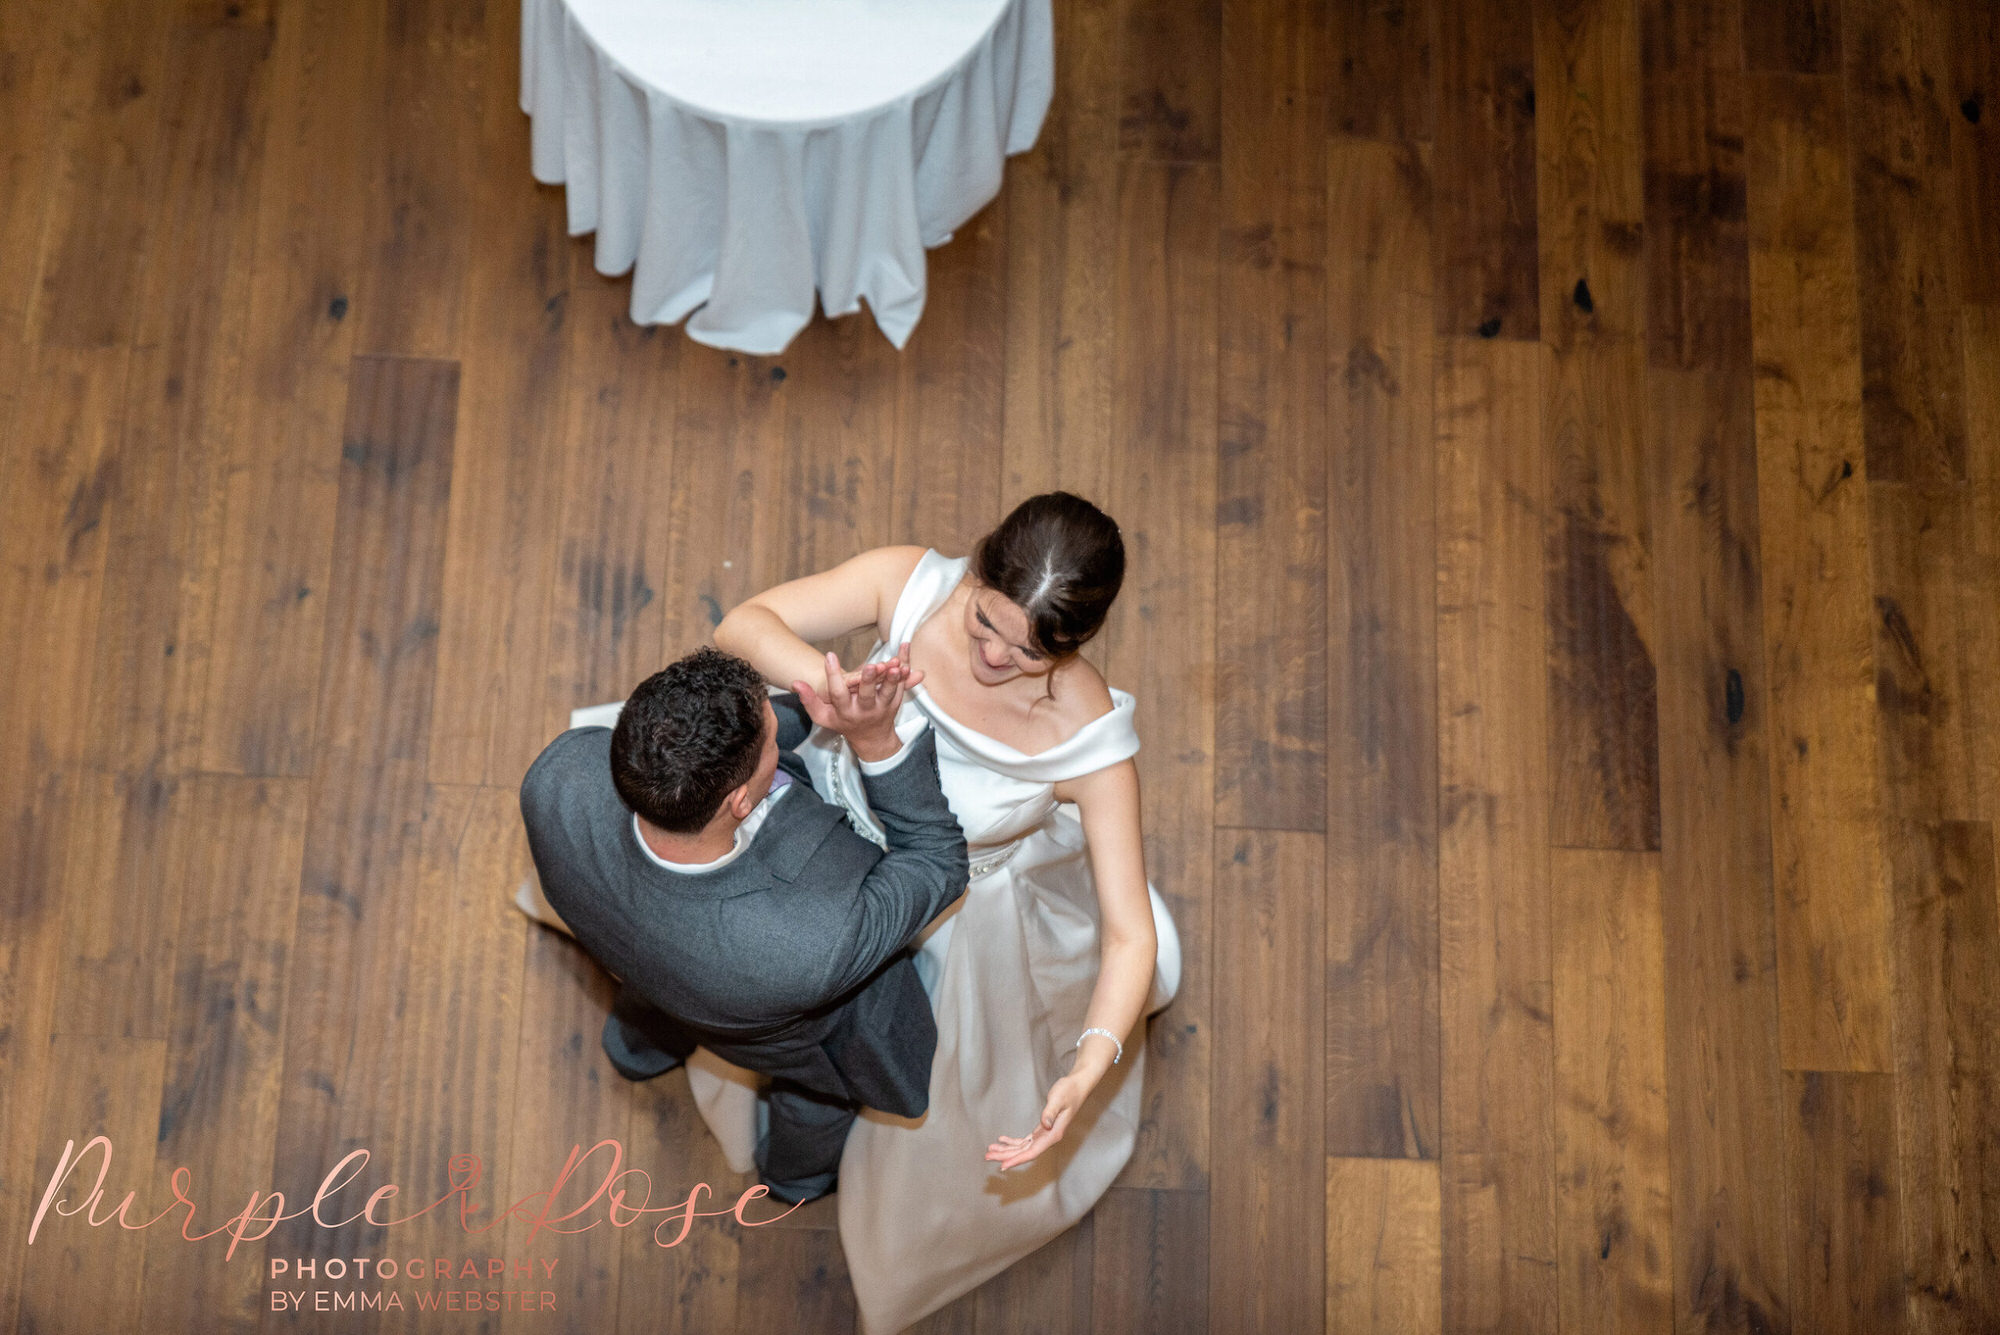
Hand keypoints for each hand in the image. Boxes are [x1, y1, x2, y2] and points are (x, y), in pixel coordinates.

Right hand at [791, 643, 921, 761]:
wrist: (871, 739)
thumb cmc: (844, 723)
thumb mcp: (823, 717)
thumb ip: (810, 700)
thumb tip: (795, 683)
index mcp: (845, 712)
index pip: (838, 695)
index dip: (833, 676)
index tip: (830, 656)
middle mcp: (864, 711)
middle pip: (867, 696)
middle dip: (869, 680)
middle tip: (871, 666)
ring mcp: (882, 708)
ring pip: (889, 693)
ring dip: (893, 679)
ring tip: (895, 665)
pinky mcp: (895, 703)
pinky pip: (901, 688)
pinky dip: (906, 674)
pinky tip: (906, 658)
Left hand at [984, 1071, 1089, 1171]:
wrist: (1077, 1086)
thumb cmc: (1069, 1091)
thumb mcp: (1058, 1099)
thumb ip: (1051, 1112)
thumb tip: (1044, 1124)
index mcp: (1053, 1134)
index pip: (1032, 1152)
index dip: (1016, 1160)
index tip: (1003, 1166)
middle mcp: (1048, 1138)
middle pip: (1024, 1152)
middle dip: (1005, 1155)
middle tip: (987, 1157)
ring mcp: (1045, 1135)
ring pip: (1022, 1147)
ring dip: (1006, 1149)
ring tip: (990, 1150)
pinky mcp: (1042, 1129)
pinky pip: (1025, 1140)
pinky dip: (1013, 1141)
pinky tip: (1002, 1140)